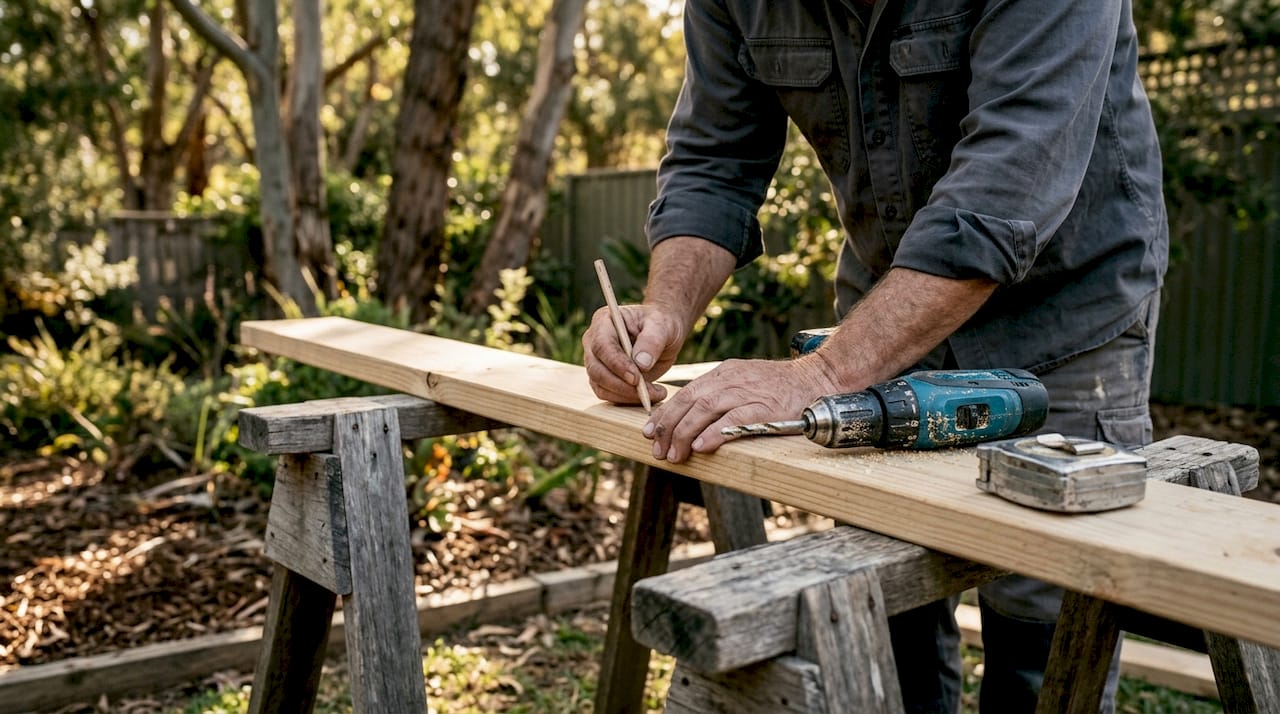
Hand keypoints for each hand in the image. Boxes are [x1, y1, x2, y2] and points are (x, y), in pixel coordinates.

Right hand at [582, 303, 684, 405]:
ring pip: (600, 385)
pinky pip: (608, 394)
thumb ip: (652, 341)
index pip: (602, 346)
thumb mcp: (662, 326)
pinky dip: (626, 399)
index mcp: (604, 321)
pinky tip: (648, 396)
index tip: (636, 378)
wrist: (663, 335)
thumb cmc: (661, 325)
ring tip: (655, 394)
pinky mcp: (603, 378)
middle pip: (596, 369)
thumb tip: (641, 364)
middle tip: (649, 392)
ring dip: (626, 395)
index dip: (617, 364)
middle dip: (621, 385)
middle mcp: (594, 342)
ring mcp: (596, 361)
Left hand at [644, 356, 841, 462]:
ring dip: (684, 434)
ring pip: (705, 410)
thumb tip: (692, 421)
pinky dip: (714, 434)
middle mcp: (731, 379)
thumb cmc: (779, 387)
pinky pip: (734, 420)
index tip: (649, 432)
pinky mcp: (765, 407)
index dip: (665, 414)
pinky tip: (700, 447)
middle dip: (668, 428)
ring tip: (674, 455)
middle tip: (657, 450)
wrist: (817, 378)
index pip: (685, 394)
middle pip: (689, 402)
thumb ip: (720, 396)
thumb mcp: (744, 382)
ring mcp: (748, 392)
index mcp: (723, 374)